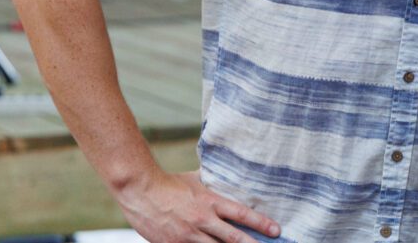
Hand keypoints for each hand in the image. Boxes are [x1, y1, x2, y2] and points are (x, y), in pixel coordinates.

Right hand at [116, 169, 280, 242]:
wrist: (141, 190)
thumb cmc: (170, 183)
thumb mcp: (197, 180)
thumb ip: (214, 185)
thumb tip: (229, 181)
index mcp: (210, 201)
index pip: (242, 214)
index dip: (260, 223)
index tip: (276, 230)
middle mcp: (202, 220)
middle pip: (233, 237)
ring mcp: (188, 235)